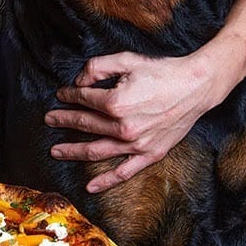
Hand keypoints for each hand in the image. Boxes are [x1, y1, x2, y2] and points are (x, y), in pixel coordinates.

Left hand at [45, 51, 220, 193]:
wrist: (196, 86)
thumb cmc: (162, 71)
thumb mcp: (127, 60)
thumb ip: (97, 68)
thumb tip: (78, 82)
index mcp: (115, 103)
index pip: (83, 100)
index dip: (69, 96)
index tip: (62, 95)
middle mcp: (123, 127)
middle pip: (84, 125)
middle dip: (64, 121)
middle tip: (49, 119)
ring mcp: (136, 144)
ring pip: (96, 151)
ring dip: (73, 151)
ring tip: (56, 150)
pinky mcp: (150, 154)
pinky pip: (124, 172)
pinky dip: (105, 181)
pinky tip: (89, 186)